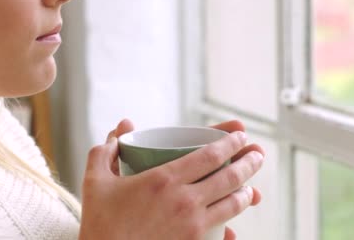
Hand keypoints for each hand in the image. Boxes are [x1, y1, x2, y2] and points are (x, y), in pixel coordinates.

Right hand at [79, 119, 263, 239]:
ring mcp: (192, 225)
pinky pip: (220, 234)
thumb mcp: (96, 181)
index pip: (209, 154)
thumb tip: (123, 125)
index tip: (241, 136)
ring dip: (246, 193)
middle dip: (249, 163)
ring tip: (251, 188)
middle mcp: (184, 200)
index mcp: (164, 178)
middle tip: (258, 155)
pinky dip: (232, 227)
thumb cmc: (100, 222)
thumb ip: (107, 149)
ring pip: (231, 205)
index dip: (230, 142)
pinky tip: (235, 226)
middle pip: (229, 177)